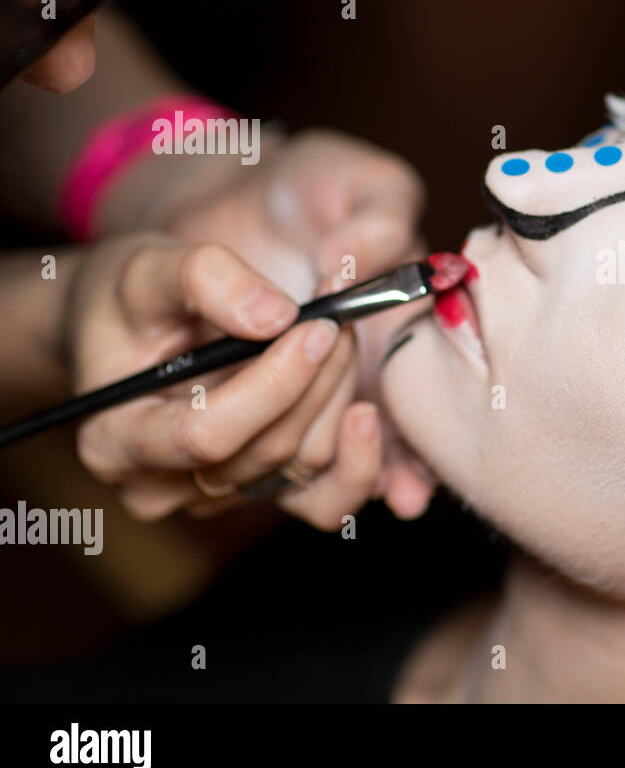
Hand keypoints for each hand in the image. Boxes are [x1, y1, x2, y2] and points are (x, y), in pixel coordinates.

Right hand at [64, 232, 382, 528]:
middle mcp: (161, 487)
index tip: (317, 326)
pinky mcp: (259, 492)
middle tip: (343, 313)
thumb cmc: (127, 302)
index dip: (275, 383)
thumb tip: (275, 317)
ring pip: (304, 460)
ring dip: (337, 392)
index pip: (208, 434)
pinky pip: (326, 498)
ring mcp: (215, 497)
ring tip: (341, 333)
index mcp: (115, 442)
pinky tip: (365, 410)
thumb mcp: (146, 268)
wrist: (131, 330)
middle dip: (318, 375)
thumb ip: (203, 278)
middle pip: (269, 446)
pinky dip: (358, 457)